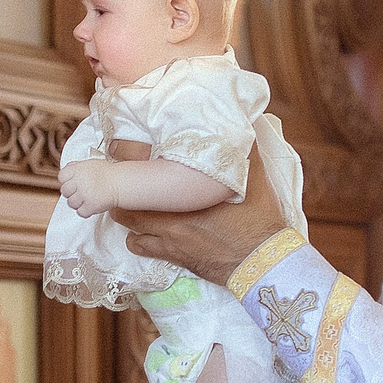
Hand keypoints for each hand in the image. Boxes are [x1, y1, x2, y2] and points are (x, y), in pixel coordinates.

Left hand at [59, 159, 116, 216]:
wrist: (121, 183)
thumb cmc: (107, 174)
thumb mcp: (90, 164)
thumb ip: (76, 166)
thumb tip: (66, 168)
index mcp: (78, 169)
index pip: (61, 177)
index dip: (66, 181)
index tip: (73, 183)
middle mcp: (80, 181)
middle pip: (65, 191)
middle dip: (72, 193)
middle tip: (81, 192)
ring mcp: (85, 194)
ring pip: (71, 204)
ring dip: (78, 203)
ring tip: (88, 199)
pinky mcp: (91, 206)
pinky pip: (81, 212)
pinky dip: (86, 211)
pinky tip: (92, 205)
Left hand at [117, 148, 284, 285]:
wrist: (261, 259)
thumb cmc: (257, 216)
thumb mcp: (253, 175)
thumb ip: (241, 149)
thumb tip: (241, 123)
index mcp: (185, 188)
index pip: (141, 167)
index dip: (126, 155)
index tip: (121, 150)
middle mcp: (169, 212)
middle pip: (128, 197)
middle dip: (125, 186)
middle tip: (127, 177)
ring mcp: (168, 235)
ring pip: (129, 222)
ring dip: (128, 212)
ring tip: (133, 203)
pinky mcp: (172, 255)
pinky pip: (140, 246)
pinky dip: (136, 238)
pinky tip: (143, 232)